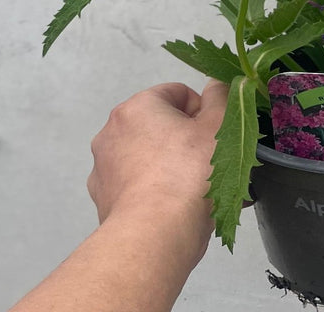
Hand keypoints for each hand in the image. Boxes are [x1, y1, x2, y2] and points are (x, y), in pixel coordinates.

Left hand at [87, 80, 228, 262]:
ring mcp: (103, 167)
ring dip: (168, 166)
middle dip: (185, 142)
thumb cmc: (187, 176)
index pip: (178, 94)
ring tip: (192, 192)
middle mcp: (113, 130)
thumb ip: (221, 97)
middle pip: (160, 126)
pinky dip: (152, 191)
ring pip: (147, 157)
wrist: (153, 237)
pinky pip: (134, 185)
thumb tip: (217, 85)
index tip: (212, 138)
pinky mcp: (102, 199)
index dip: (202, 113)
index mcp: (138, 106)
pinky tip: (171, 209)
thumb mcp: (218, 127)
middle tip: (207, 165)